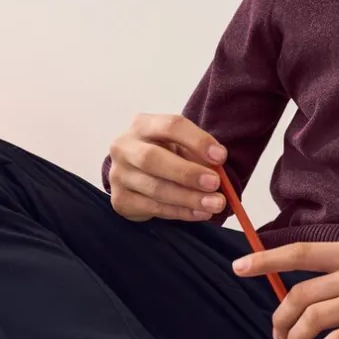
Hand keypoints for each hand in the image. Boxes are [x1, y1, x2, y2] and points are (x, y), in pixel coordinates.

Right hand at [108, 113, 228, 221]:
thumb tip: (217, 168)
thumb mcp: (180, 146)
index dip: (196, 141)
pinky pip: (153, 208)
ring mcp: (118, 174)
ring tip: (214, 204)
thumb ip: (197, 153)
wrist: (136, 174)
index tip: (220, 156)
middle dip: (187, 173)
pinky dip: (180, 212)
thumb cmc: (165, 155)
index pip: (169, 126)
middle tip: (214, 183)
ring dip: (189, 198)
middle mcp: (124, 147)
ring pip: (154, 188)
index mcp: (143, 125)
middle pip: (152, 158)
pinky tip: (200, 213)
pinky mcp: (120, 200)